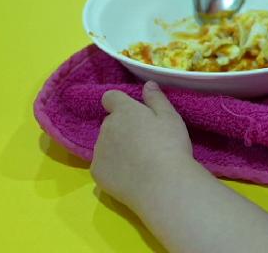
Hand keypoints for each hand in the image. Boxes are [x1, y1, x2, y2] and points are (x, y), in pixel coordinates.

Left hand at [91, 82, 193, 209]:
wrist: (162, 184)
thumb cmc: (170, 146)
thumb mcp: (170, 117)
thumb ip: (157, 99)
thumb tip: (148, 84)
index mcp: (124, 111)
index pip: (110, 98)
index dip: (119, 103)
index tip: (132, 113)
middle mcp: (106, 128)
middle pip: (110, 123)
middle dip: (121, 128)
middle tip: (143, 142)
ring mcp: (99, 151)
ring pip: (105, 144)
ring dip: (116, 148)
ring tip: (138, 162)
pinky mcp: (97, 172)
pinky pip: (102, 165)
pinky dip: (112, 168)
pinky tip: (129, 176)